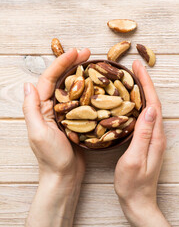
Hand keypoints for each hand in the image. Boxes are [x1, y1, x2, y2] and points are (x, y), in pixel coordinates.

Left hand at [23, 48, 90, 226]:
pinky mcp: (77, 120)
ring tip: (95, 64)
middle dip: (74, 63)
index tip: (77, 52)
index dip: (63, 63)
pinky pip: (84, 101)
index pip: (50, 79)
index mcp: (41, 107)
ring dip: (83, 74)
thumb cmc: (51, 158)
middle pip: (62, 79)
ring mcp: (66, 113)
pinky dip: (91, 91)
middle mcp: (52, 107)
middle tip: (89, 53)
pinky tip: (101, 86)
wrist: (65, 176)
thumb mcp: (38, 133)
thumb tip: (28, 85)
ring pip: (74, 88)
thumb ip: (31, 109)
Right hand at [114, 60, 169, 226]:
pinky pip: (143, 118)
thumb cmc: (133, 184)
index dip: (147, 84)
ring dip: (142, 92)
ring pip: (148, 109)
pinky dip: (137, 105)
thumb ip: (143, 134)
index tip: (138, 67)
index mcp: (156, 136)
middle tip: (134, 67)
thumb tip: (150, 108)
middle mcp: (157, 134)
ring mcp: (152, 138)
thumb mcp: (135, 159)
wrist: (139, 202)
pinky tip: (129, 103)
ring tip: (131, 78)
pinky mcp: (146, 142)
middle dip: (145, 83)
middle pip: (153, 103)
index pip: (153, 103)